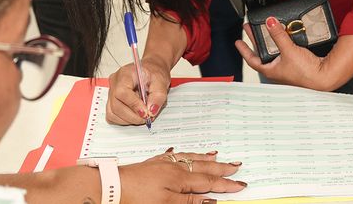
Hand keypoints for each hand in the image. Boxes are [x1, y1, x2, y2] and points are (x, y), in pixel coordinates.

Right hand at [107, 58, 171, 124]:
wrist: (151, 73)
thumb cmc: (154, 74)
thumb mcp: (161, 82)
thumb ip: (158, 96)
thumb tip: (151, 111)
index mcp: (125, 74)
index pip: (122, 92)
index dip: (133, 105)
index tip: (146, 113)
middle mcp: (115, 82)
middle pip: (116, 105)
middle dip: (133, 116)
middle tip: (147, 117)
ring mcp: (111, 92)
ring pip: (112, 113)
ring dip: (128, 119)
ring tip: (142, 116)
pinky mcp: (111, 101)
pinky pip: (112, 115)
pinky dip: (124, 120)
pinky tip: (134, 115)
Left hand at [120, 151, 246, 202]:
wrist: (112, 185)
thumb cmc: (137, 196)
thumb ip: (189, 200)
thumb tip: (211, 200)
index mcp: (180, 178)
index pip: (209, 182)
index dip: (226, 185)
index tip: (240, 185)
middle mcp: (174, 167)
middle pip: (203, 168)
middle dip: (221, 169)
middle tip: (237, 166)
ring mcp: (164, 163)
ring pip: (190, 159)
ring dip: (206, 159)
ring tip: (218, 157)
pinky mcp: (154, 163)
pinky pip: (176, 155)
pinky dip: (186, 155)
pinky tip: (185, 153)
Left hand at [236, 17, 331, 89]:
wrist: (324, 77)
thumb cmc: (306, 73)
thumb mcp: (288, 50)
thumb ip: (278, 36)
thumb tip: (269, 23)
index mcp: (271, 70)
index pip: (252, 60)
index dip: (244, 50)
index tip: (238, 42)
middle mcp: (278, 70)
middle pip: (263, 53)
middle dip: (257, 40)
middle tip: (251, 29)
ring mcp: (287, 67)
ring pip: (275, 51)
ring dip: (271, 40)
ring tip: (267, 29)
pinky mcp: (297, 63)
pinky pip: (286, 50)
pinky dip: (283, 42)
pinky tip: (286, 35)